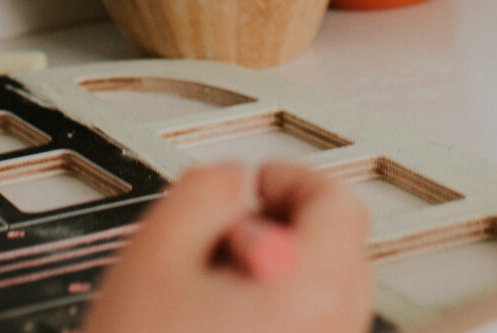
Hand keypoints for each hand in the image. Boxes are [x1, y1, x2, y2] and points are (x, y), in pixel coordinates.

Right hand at [83, 162, 372, 332]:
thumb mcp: (154, 257)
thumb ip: (203, 195)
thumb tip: (232, 179)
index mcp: (313, 296)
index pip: (340, 208)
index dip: (294, 181)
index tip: (257, 183)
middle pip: (342, 257)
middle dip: (288, 232)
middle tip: (228, 236)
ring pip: (326, 304)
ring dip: (282, 280)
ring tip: (208, 296)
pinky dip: (278, 322)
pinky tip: (215, 330)